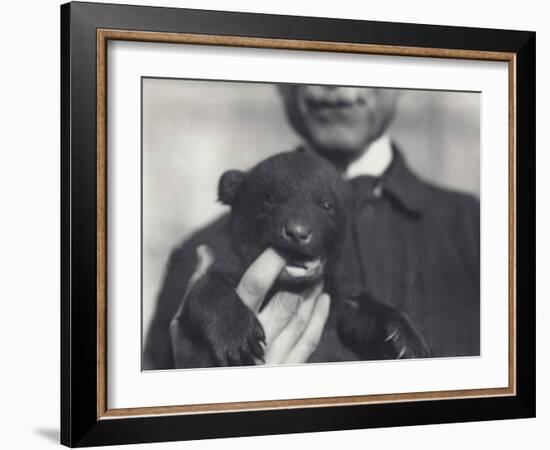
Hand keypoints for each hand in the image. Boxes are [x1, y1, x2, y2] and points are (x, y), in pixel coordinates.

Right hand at [170, 245, 329, 366]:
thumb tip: (204, 253)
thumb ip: (196, 288)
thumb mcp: (185, 325)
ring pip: (301, 319)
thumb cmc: (192, 362)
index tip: (284, 246)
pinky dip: (319, 319)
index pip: (255, 285)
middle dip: (302, 276)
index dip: (273, 262)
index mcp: (229, 325)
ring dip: (312, 293)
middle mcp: (255, 342)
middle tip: (309, 257)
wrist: (203, 404)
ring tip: (317, 273)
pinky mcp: (286, 371)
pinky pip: (309, 342)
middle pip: (286, 301)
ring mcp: (274, 358)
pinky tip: (324, 301)